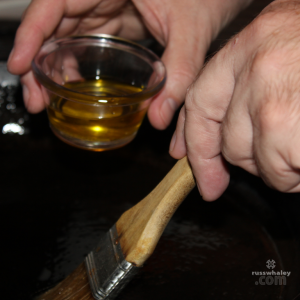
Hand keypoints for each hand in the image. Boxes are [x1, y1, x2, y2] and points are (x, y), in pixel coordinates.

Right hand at [7, 0, 250, 128]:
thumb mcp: (192, 33)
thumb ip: (177, 74)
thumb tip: (160, 118)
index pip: (56, 2)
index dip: (31, 33)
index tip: (18, 64)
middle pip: (55, 24)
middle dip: (40, 61)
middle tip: (35, 97)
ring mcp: (107, 5)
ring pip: (69, 35)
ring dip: (56, 68)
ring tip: (49, 98)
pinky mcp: (117, 20)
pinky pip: (88, 43)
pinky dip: (77, 66)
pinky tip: (75, 87)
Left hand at [170, 1, 299, 199]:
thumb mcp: (285, 51)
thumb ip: (251, 86)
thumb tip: (226, 136)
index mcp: (251, 43)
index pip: (201, 102)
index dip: (195, 142)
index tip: (201, 172)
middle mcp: (259, 66)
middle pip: (229, 141)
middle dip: (252, 161)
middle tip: (283, 153)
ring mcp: (277, 100)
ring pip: (256, 161)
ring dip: (281, 168)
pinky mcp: (294, 130)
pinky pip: (285, 169)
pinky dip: (298, 173)